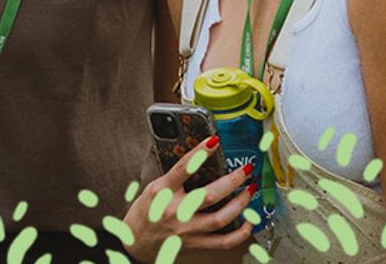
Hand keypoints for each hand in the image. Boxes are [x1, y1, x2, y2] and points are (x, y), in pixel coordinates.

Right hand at [122, 144, 256, 254]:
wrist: (136, 244)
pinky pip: (224, 242)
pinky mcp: (196, 244)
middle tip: (246, 170)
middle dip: (233, 180)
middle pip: (210, 195)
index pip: (182, 169)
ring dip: (241, 203)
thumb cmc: (145, 214)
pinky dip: (241, 233)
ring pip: (221, 218)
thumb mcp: (153, 188)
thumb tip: (197, 156)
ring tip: (249, 190)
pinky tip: (249, 222)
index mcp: (162, 193)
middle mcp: (176, 212)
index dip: (199, 153)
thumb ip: (174, 176)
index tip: (214, 141)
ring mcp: (187, 230)